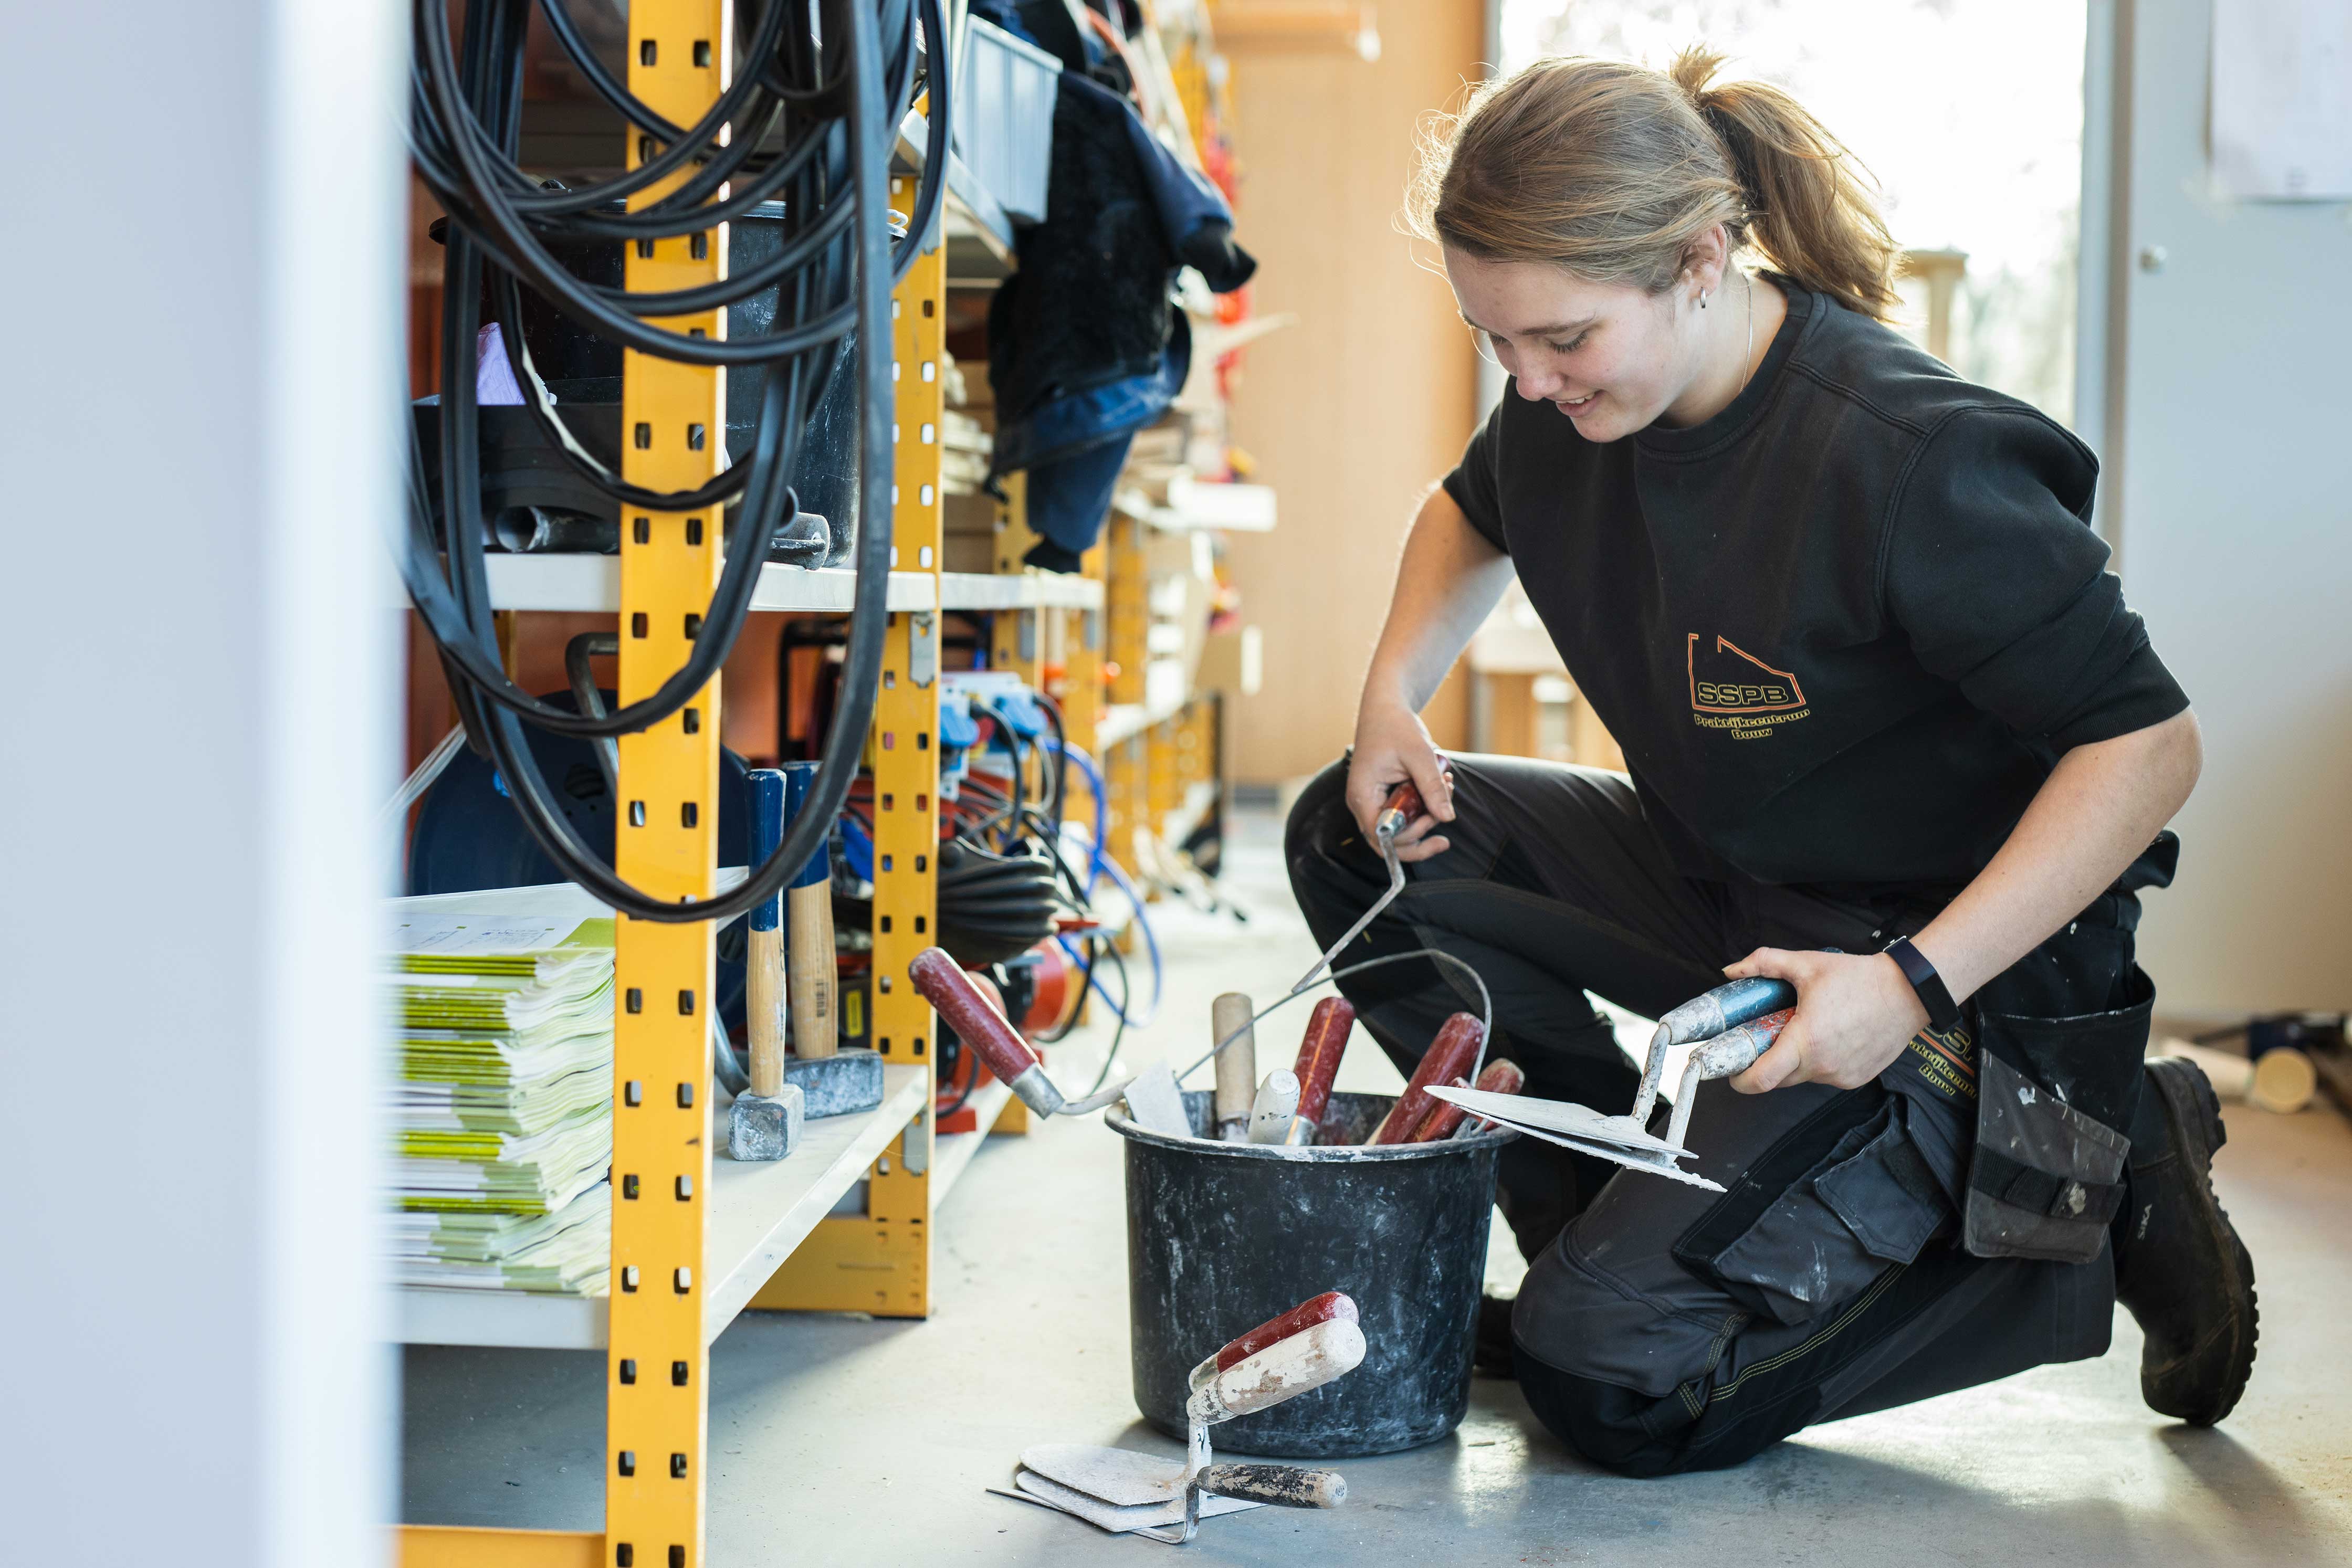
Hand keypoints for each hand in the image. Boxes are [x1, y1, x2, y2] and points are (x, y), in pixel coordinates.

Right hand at [1347, 697, 1455, 862]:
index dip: (1410, 837)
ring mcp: (1373, 801)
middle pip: (1389, 841)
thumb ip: (1432, 788)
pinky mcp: (1385, 796)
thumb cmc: (1395, 725)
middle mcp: (1364, 803)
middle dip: (1421, 835)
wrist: (1386, 707)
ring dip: (1427, 816)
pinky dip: (1424, 806)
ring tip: (1446, 787)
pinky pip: (1404, 814)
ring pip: (1399, 829)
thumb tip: (1447, 818)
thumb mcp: (1419, 754)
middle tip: (1444, 813)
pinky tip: (1440, 785)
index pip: (1381, 836)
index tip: (1434, 818)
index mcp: (1363, 795)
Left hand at [1720, 948, 1928, 1092]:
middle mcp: (1823, 1066)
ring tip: (1804, 1030)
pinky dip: (1818, 1062)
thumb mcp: (1806, 964)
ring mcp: (1841, 1076)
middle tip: (1766, 1038)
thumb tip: (1731, 969)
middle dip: (1766, 1062)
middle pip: (1778, 1078)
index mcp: (1805, 1042)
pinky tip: (1828, 1037)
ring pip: (1802, 1077)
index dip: (1740, 1080)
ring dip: (1794, 1060)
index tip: (1731, 1071)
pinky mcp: (1856, 1079)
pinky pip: (1825, 1076)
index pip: (1762, 1078)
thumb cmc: (1860, 979)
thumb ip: (1763, 963)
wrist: (1909, 992)